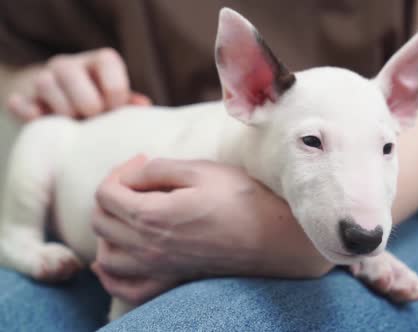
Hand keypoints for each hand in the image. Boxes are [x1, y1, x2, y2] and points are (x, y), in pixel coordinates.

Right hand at [5, 48, 150, 121]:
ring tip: (73, 123)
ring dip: (62, 110)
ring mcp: (43, 79)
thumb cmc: (100, 106)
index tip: (115, 109)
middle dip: (86, 102)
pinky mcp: (23, 98)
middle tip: (93, 118)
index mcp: (97, 62)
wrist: (60, 109)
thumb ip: (128, 103)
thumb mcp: (116, 101)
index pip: (107, 60)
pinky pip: (20, 102)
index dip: (114, 89)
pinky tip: (42, 120)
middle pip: (71, 71)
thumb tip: (144, 105)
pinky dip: (29, 113)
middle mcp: (69, 65)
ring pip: (45, 83)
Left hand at [92, 156, 332, 303]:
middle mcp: (147, 247)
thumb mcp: (200, 170)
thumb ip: (158, 168)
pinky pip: (124, 288)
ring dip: (106, 232)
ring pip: (107, 256)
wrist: (272, 238)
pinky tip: (113, 260)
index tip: (142, 160)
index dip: (119, 171)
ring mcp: (157, 270)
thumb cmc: (241, 200)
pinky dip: (110, 275)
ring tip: (125, 215)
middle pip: (102, 222)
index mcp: (152, 215)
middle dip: (111, 194)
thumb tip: (133, 174)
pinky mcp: (170, 282)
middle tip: (136, 180)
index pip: (107, 193)